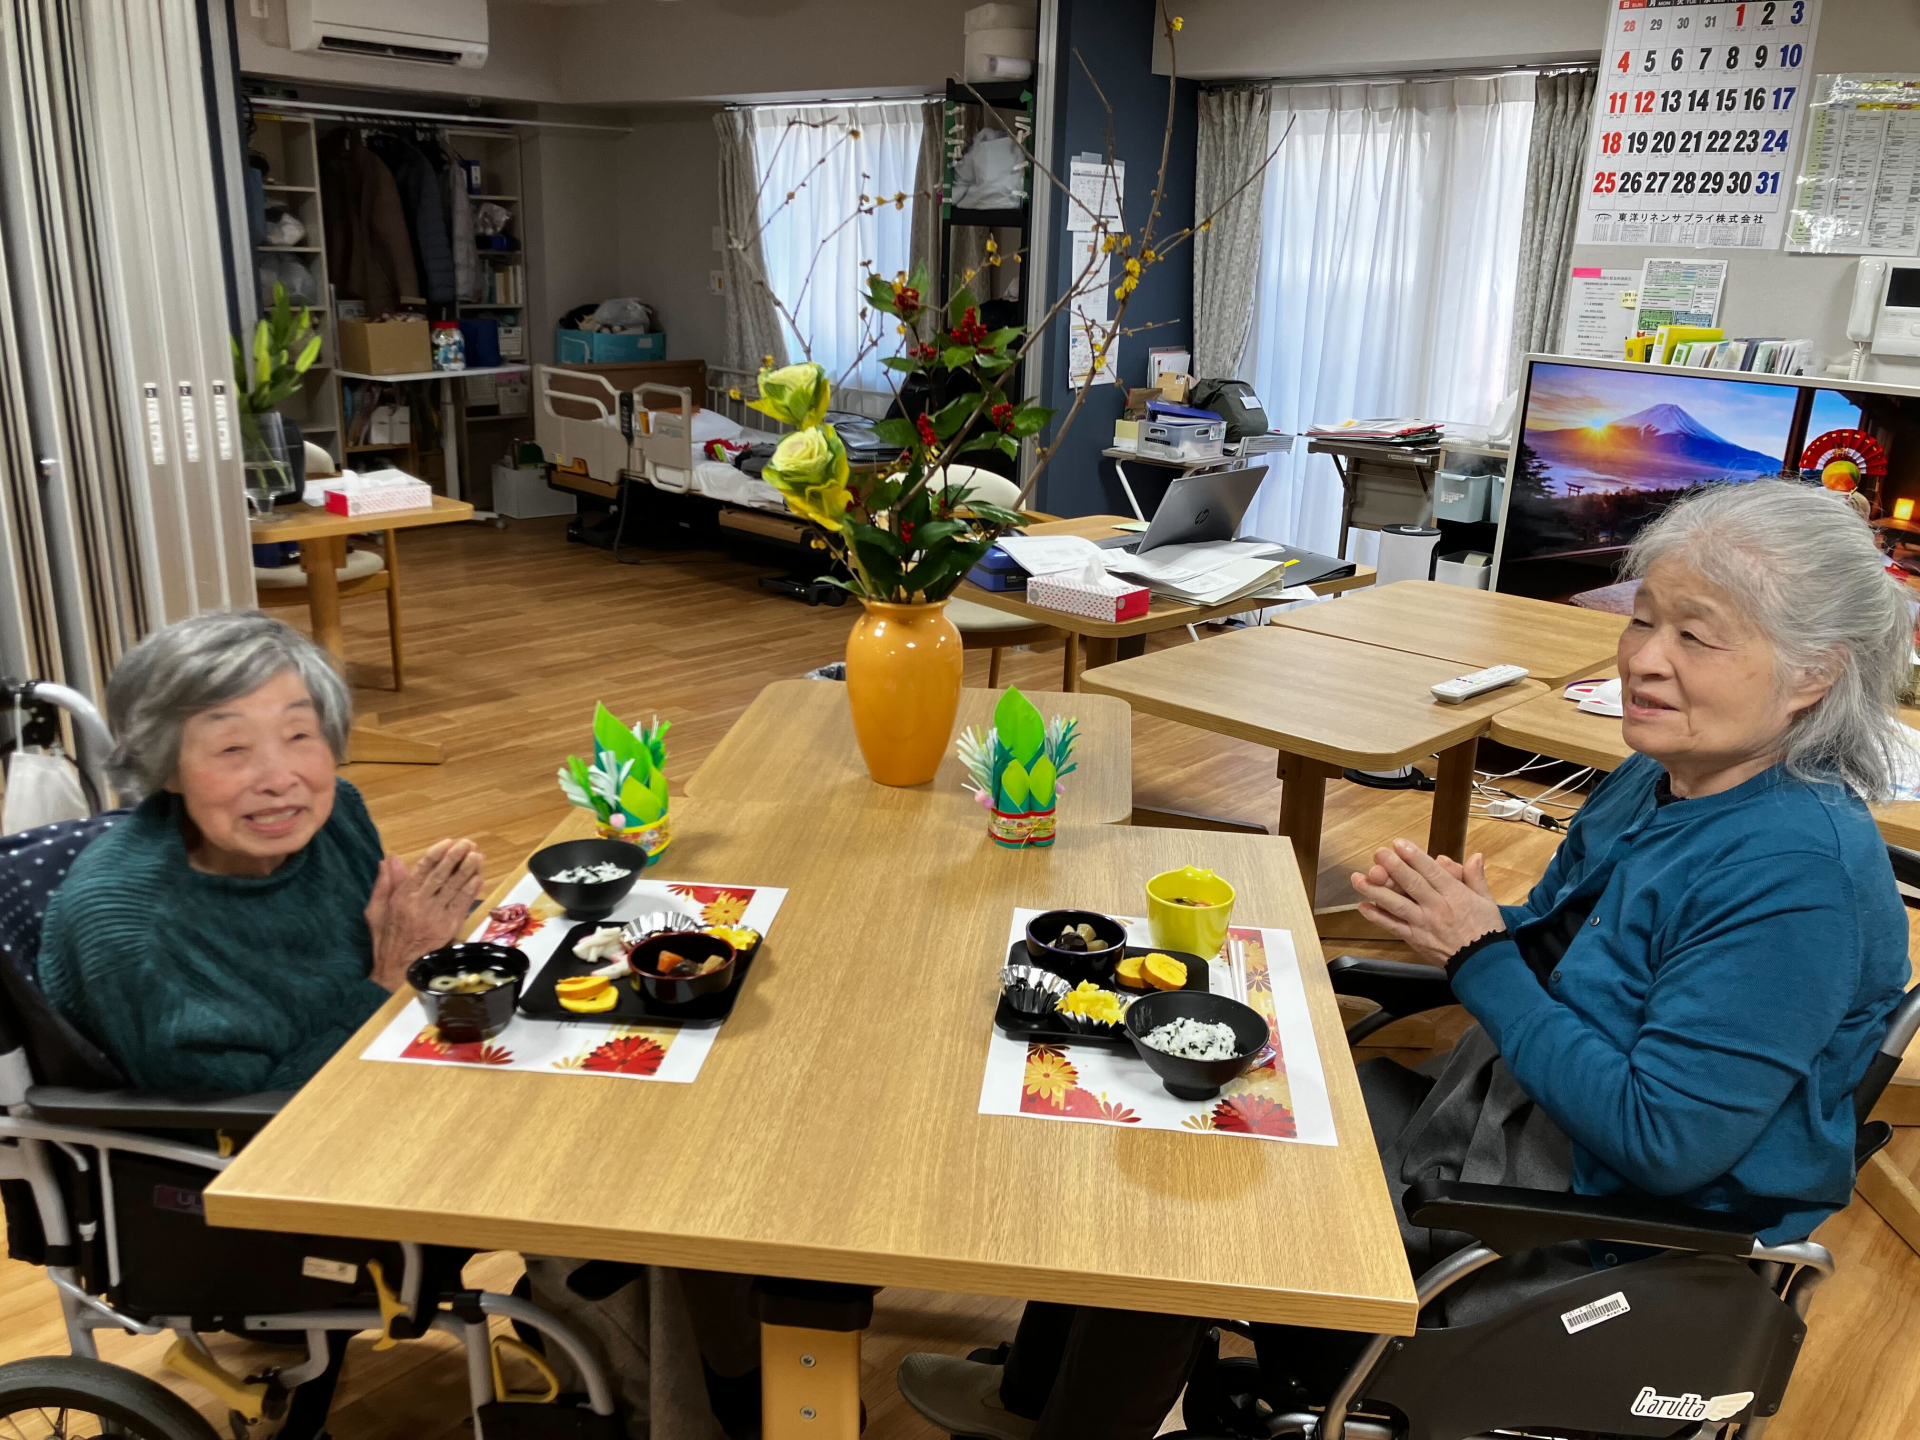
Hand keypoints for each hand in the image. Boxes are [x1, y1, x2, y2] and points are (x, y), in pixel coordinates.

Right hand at [365, 838, 485, 989]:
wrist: (397, 969)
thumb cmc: (385, 938)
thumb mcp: (376, 910)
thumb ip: (384, 884)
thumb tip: (389, 859)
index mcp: (402, 898)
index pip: (422, 870)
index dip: (436, 854)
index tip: (448, 842)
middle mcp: (420, 904)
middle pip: (441, 876)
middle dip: (455, 858)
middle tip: (468, 843)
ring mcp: (436, 916)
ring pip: (454, 888)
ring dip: (468, 871)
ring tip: (477, 856)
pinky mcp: (448, 927)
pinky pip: (462, 905)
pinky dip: (471, 891)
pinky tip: (479, 878)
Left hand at [1350, 839, 1503, 965]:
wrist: (1483, 966)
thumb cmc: (1486, 932)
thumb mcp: (1487, 901)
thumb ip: (1476, 878)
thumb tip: (1475, 856)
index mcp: (1455, 895)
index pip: (1432, 872)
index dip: (1414, 857)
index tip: (1399, 844)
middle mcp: (1437, 908)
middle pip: (1412, 885)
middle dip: (1393, 868)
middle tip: (1378, 854)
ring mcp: (1423, 925)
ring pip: (1397, 905)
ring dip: (1376, 891)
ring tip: (1359, 879)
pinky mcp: (1415, 939)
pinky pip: (1393, 927)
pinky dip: (1377, 917)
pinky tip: (1363, 907)